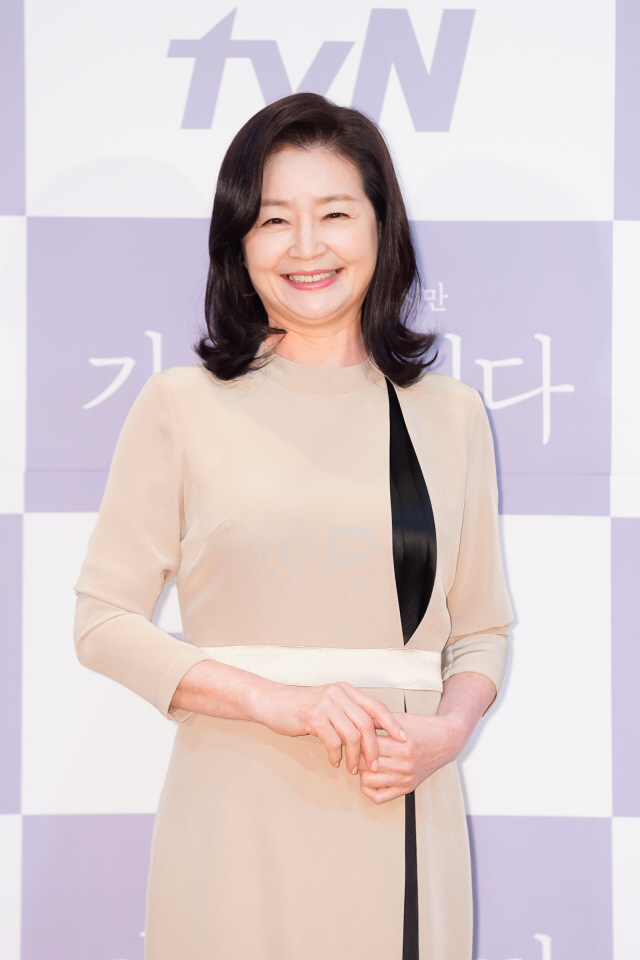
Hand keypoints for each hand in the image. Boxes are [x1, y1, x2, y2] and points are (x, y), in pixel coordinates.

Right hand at [257, 682, 406, 774]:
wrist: (273, 702)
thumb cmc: (302, 706)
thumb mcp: (329, 702)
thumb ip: (348, 712)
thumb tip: (371, 732)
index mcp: (346, 690)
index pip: (376, 707)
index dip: (392, 724)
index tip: (402, 739)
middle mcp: (339, 694)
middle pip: (368, 724)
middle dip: (374, 748)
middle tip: (375, 765)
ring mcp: (326, 705)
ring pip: (352, 735)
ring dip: (355, 756)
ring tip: (353, 768)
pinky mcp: (313, 718)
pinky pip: (333, 742)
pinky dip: (336, 756)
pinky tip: (334, 762)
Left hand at [358, 712, 467, 804]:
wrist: (445, 741)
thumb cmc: (423, 727)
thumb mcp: (401, 719)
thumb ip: (378, 721)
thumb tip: (356, 723)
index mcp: (403, 747)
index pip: (368, 747)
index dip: (356, 740)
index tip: (353, 736)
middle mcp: (404, 766)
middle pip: (364, 764)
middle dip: (356, 755)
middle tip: (355, 748)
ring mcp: (405, 779)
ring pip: (368, 781)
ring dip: (362, 770)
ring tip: (365, 760)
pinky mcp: (407, 788)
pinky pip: (379, 797)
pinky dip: (369, 788)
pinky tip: (371, 775)